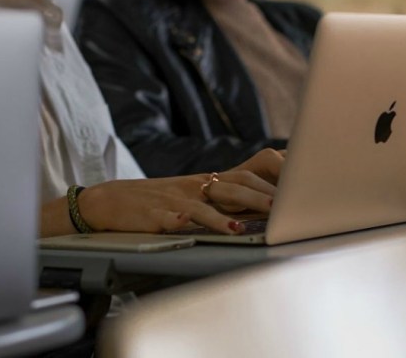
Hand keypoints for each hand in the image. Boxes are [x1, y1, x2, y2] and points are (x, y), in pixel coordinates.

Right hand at [76, 149, 284, 234]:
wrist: (111, 201)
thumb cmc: (157, 201)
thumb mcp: (192, 194)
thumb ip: (224, 198)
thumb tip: (261, 207)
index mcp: (206, 182)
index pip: (245, 177)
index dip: (270, 183)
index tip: (294, 192)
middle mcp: (194, 188)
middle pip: (232, 188)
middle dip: (258, 198)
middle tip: (281, 209)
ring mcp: (174, 201)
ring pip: (205, 205)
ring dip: (224, 216)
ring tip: (242, 228)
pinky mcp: (155, 216)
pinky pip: (172, 218)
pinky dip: (185, 222)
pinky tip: (192, 225)